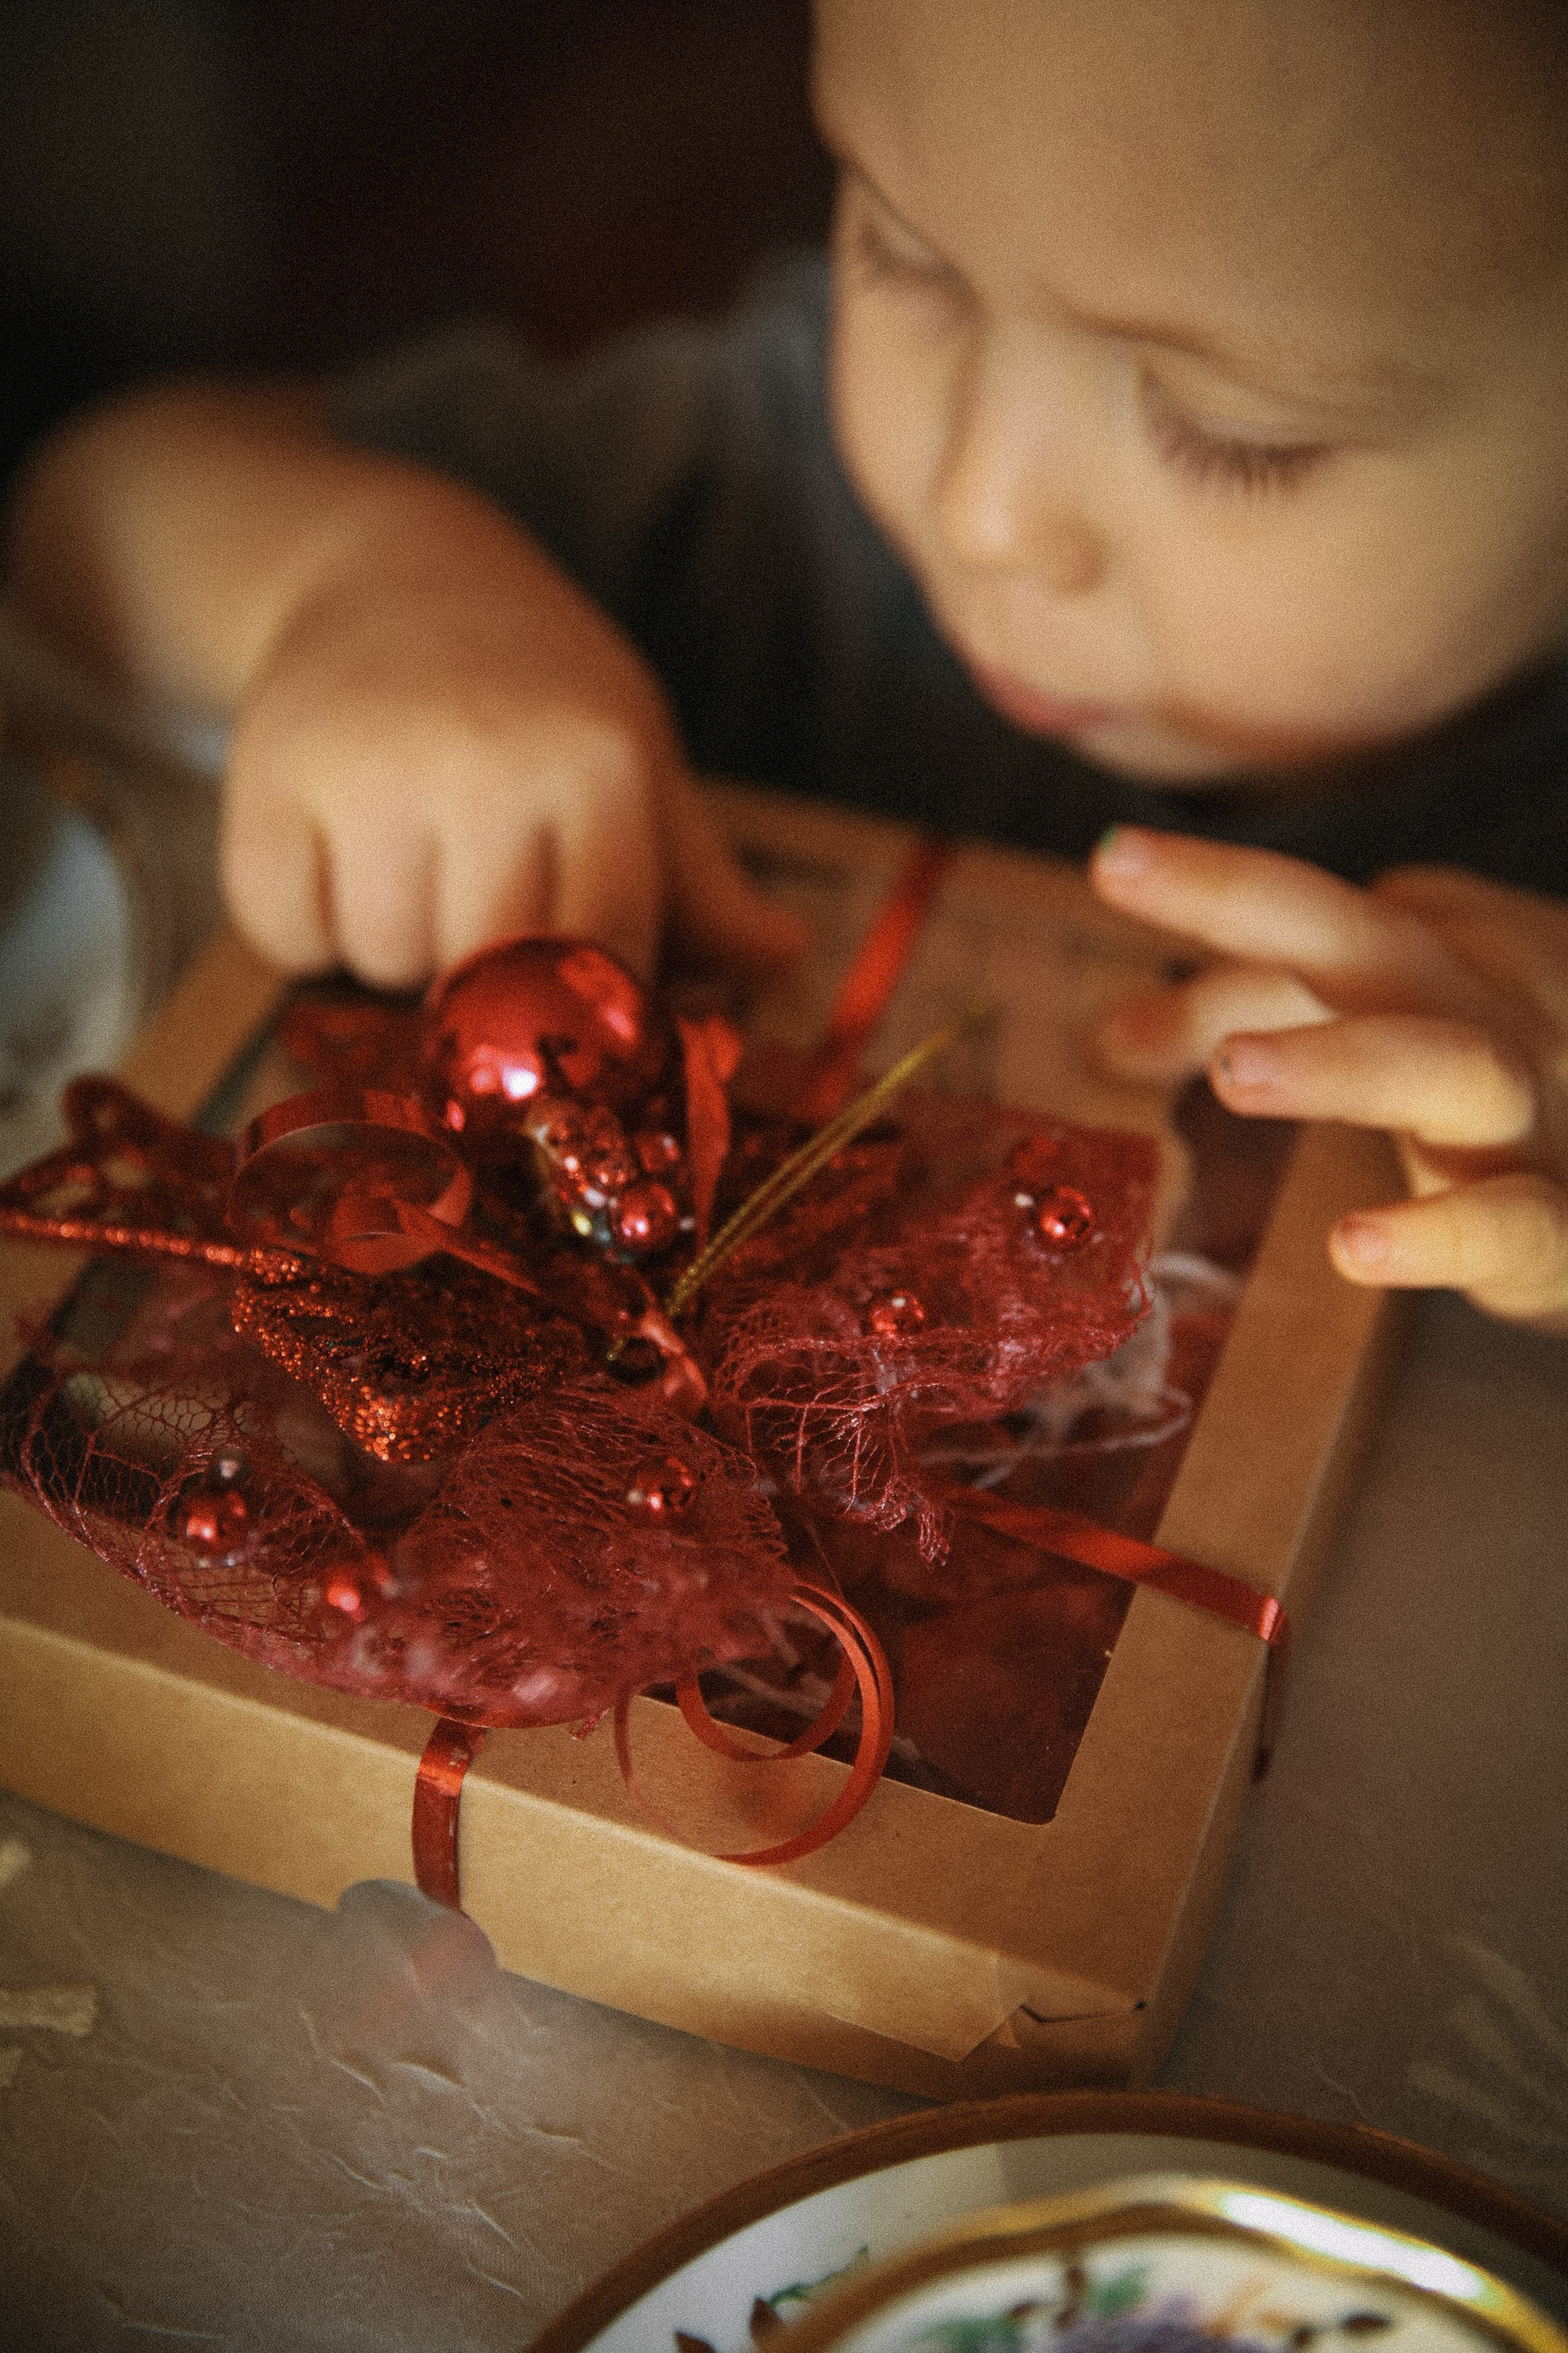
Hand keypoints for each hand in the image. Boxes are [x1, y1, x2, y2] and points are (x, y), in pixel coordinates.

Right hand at [219, 520, 806, 989]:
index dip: (584, 1006)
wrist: (392, 570)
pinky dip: (305, 925)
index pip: (600, 957)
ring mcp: (362, 769)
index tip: (570, 1006)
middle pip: (482, 981)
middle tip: (483, 907)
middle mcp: (480, 761)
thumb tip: (785, 960)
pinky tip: (339, 853)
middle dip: (483, 981)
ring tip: (413, 860)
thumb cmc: (540, 688)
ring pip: (379, 963)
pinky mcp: (260, 777)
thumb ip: (699, 881)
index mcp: (594, 764)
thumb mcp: (637, 759)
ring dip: (394, 949)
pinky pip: (284, 936)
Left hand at [1090, 827, 1567, 1331]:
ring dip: (1343, 1061)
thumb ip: (1246, 1019)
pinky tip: (1355, 1245)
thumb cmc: (1500, 1084)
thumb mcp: (1379, 1025)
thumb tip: (1113, 1034)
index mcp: (1432, 957)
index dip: (1212, 884)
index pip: (1312, 913)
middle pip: (1378, 944)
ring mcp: (1534, 1109)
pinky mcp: (1562, 1222)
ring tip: (1238, 1072)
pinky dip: (1442, 1232)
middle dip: (1259, 909)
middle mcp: (1487, 1010)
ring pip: (1452, 1066)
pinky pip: (1514, 1221)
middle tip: (1132, 882)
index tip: (1111, 858)